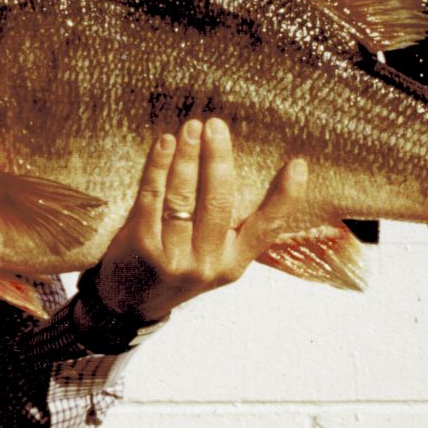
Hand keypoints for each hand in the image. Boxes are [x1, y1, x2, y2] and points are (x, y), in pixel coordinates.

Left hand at [93, 117, 307, 321]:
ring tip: (192, 128)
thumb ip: (231, 224)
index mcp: (233, 263)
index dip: (285, 198)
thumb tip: (240, 167)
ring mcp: (173, 256)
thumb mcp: (213, 257)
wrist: (129, 302)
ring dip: (188, 157)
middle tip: (217, 126)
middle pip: (218, 202)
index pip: (266, 228)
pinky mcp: (141, 246)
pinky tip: (165, 143)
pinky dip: (158, 166)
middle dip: (218, 159)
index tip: (298, 166)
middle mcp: (207, 262)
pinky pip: (152, 197)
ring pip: (183, 196)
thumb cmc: (176, 265)